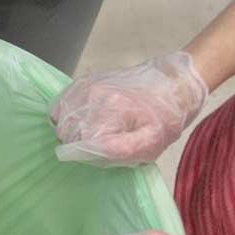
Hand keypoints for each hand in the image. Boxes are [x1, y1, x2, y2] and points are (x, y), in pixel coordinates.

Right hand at [50, 52, 207, 166]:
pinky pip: (61, 103)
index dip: (86, 152)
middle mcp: (94, 95)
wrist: (175, 84)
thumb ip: (119, 150)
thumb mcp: (151, 142)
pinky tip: (81, 120)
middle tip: (100, 142)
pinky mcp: (85, 82)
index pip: (76, 142)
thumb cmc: (165, 118)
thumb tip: (87, 151)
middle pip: (65, 130)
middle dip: (77, 142)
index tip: (102, 152)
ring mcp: (87, 86)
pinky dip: (64, 114)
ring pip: (60, 118)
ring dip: (70, 129)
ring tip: (92, 132)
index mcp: (111, 111)